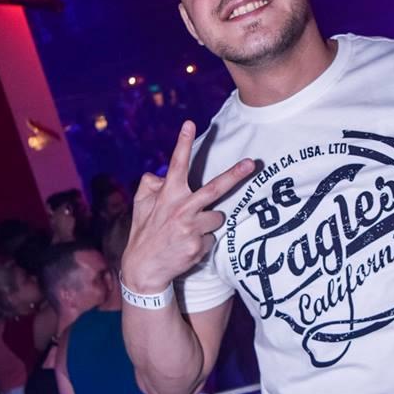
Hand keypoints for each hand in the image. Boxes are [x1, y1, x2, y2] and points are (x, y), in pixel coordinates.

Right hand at [122, 121, 253, 292]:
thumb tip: (161, 175)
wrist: (144, 269)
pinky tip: (187, 246)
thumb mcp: (141, 204)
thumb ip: (150, 184)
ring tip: (188, 232)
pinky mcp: (198, 245)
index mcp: (168, 195)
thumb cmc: (144, 232)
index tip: (190, 123)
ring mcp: (191, 228)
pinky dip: (203, 241)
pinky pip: (212, 238)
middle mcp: (181, 209)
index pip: (177, 164)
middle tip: (252, 163)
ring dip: (208, 223)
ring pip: (217, 217)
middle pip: (215, 188)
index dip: (183, 143)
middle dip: (236, 174)